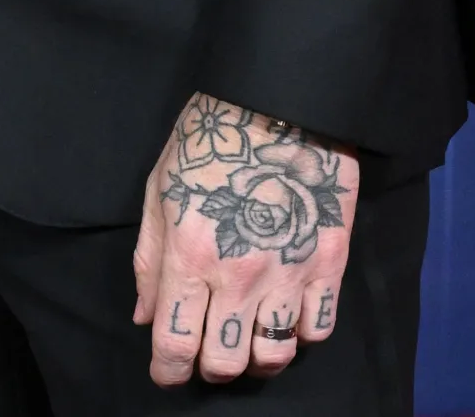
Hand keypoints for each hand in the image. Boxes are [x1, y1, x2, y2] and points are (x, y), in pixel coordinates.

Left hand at [133, 93, 356, 386]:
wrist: (278, 101)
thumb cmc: (208, 139)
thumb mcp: (159, 187)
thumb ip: (150, 258)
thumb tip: (145, 317)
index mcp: (189, 256)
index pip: (175, 344)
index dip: (167, 372)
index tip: (166, 374)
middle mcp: (239, 276)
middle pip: (225, 363)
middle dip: (210, 367)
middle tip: (207, 348)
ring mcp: (287, 273)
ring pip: (273, 358)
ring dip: (255, 357)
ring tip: (248, 335)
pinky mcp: (329, 264)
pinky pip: (317, 331)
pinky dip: (300, 334)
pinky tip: (287, 314)